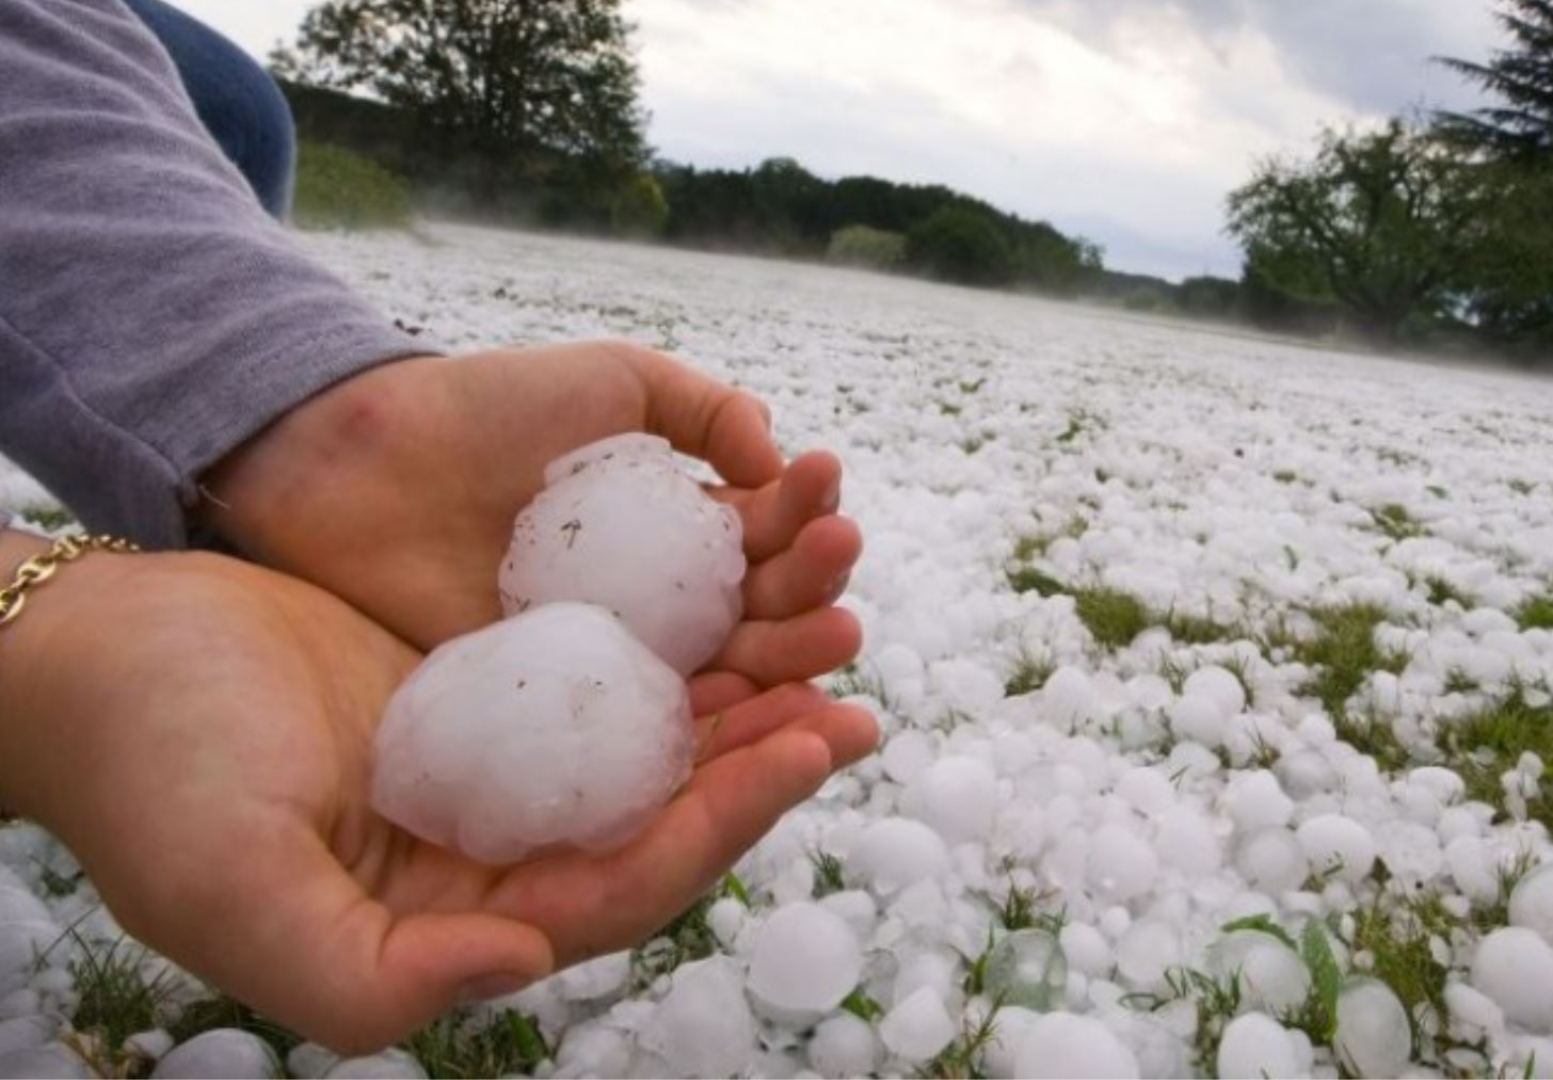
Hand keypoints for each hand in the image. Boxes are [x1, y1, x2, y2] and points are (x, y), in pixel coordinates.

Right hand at [0, 538, 877, 1051]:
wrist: (99, 657)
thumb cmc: (145, 773)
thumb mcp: (231, 888)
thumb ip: (368, 969)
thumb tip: (526, 960)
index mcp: (461, 913)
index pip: (630, 882)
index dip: (725, 822)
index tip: (809, 743)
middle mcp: (500, 848)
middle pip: (668, 813)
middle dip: (768, 755)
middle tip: (857, 689)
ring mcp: (503, 763)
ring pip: (656, 740)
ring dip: (745, 686)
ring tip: (828, 618)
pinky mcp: (495, 687)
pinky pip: (613, 668)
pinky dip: (680, 632)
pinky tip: (736, 581)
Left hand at [201, 342, 862, 691]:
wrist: (356, 466)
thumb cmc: (482, 412)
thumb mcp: (611, 381)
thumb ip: (703, 409)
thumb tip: (778, 456)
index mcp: (678, 525)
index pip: (766, 534)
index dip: (804, 514)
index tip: (823, 487)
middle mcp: (661, 599)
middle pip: (764, 608)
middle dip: (815, 587)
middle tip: (838, 567)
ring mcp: (618, 657)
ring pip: (729, 670)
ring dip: (794, 655)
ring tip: (837, 633)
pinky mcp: (568, 707)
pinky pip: (655, 724)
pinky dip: (718, 721)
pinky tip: (759, 705)